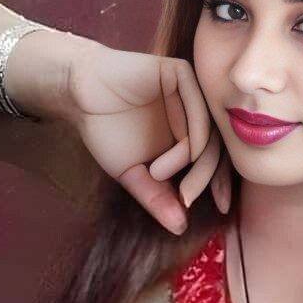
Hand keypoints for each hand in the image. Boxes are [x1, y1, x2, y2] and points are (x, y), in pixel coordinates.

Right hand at [62, 35, 231, 232]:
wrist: (80, 95)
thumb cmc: (106, 131)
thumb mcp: (135, 174)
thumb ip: (157, 199)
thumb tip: (179, 229)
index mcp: (188, 134)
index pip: (214, 160)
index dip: (220, 184)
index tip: (222, 208)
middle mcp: (193, 113)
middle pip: (216, 148)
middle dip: (205, 178)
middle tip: (186, 199)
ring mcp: (189, 93)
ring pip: (209, 131)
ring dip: (190, 160)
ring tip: (158, 173)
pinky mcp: (181, 74)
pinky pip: (198, 106)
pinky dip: (193, 134)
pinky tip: (176, 154)